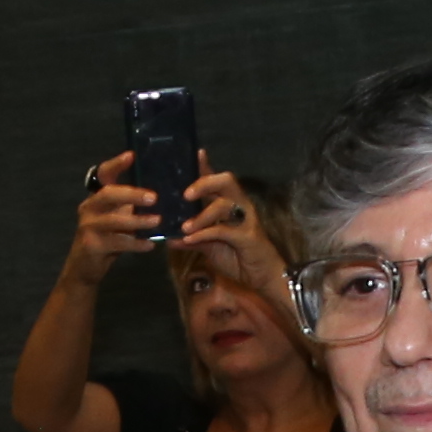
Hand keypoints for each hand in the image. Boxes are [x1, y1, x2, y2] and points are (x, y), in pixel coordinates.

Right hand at [67, 151, 168, 277]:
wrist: (84, 269)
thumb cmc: (106, 241)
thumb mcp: (117, 219)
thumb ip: (130, 207)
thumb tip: (160, 196)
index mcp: (96, 198)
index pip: (103, 175)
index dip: (116, 164)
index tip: (132, 156)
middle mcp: (89, 208)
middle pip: (108, 194)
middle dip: (132, 194)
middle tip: (154, 198)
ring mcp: (88, 227)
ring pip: (114, 220)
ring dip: (138, 221)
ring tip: (157, 221)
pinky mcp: (92, 245)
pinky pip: (117, 242)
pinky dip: (135, 243)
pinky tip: (150, 245)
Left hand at [170, 168, 264, 291]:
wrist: (261, 277)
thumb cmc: (238, 258)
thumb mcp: (210, 247)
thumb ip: (192, 239)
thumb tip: (169, 237)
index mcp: (230, 204)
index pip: (217, 180)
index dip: (206, 166)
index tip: (196, 154)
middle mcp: (239, 206)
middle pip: (226, 181)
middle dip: (204, 183)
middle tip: (186, 195)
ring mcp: (246, 219)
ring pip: (223, 205)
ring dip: (201, 216)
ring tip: (184, 228)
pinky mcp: (249, 236)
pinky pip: (224, 230)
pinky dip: (205, 234)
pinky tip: (190, 241)